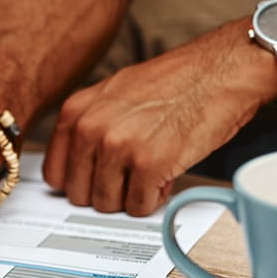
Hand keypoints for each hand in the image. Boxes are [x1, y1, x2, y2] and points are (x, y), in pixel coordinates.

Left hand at [43, 28, 276, 214]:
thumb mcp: (114, 93)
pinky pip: (139, 206)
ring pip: (107, 204)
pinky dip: (154, 198)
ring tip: (150, 172)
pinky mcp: (150, 164)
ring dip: (130, 196)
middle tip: (129, 178)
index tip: (93, 182)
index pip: (54, 173)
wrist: (221, 71)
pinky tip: (165, 176)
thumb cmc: (175, 81)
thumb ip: (90, 125)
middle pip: (79, 193)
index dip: (78, 183)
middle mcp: (91, 128)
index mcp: (77, 111)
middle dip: (105, 192)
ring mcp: (119, 147)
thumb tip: (77, 162)